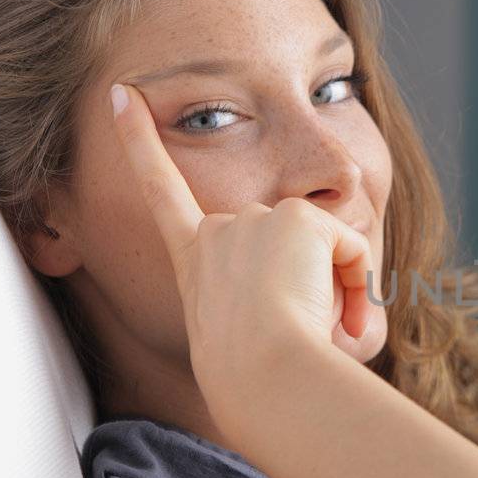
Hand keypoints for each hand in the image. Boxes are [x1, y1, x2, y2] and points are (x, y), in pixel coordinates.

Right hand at [109, 81, 374, 414]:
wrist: (260, 377)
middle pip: (288, 244)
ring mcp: (254, 220)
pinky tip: (335, 313)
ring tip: (310, 330)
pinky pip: (350, 250)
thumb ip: (282, 309)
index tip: (119, 93)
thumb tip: (354, 318)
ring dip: (334, 291)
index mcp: (193, 260)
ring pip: (322, 249)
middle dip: (308, 285)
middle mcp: (217, 232)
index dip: (138, 139)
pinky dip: (357, 285)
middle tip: (295, 336)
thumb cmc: (258, 383)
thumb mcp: (255, 344)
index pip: (161, 191)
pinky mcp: (293, 220)